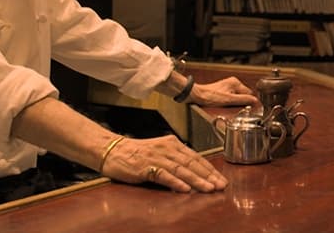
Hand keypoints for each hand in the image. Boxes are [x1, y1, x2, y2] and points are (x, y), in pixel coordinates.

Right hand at [101, 134, 225, 192]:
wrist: (112, 151)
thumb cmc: (137, 153)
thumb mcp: (161, 151)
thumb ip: (176, 159)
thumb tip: (195, 171)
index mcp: (173, 144)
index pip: (196, 157)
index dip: (210, 169)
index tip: (221, 179)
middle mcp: (167, 149)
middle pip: (192, 163)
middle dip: (208, 176)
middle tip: (221, 185)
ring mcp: (156, 157)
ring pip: (181, 170)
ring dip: (197, 180)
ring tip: (209, 188)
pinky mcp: (145, 167)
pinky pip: (163, 175)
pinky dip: (175, 182)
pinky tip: (185, 189)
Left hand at [189, 76, 258, 106]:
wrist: (197, 95)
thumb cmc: (209, 97)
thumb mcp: (229, 100)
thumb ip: (243, 100)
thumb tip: (255, 101)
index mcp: (235, 83)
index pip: (249, 93)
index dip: (249, 102)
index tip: (249, 108)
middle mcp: (232, 82)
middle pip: (244, 95)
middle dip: (241, 102)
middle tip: (235, 108)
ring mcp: (227, 86)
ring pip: (238, 96)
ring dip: (235, 103)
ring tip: (228, 106)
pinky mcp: (223, 90)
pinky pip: (232, 97)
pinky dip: (230, 102)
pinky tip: (225, 105)